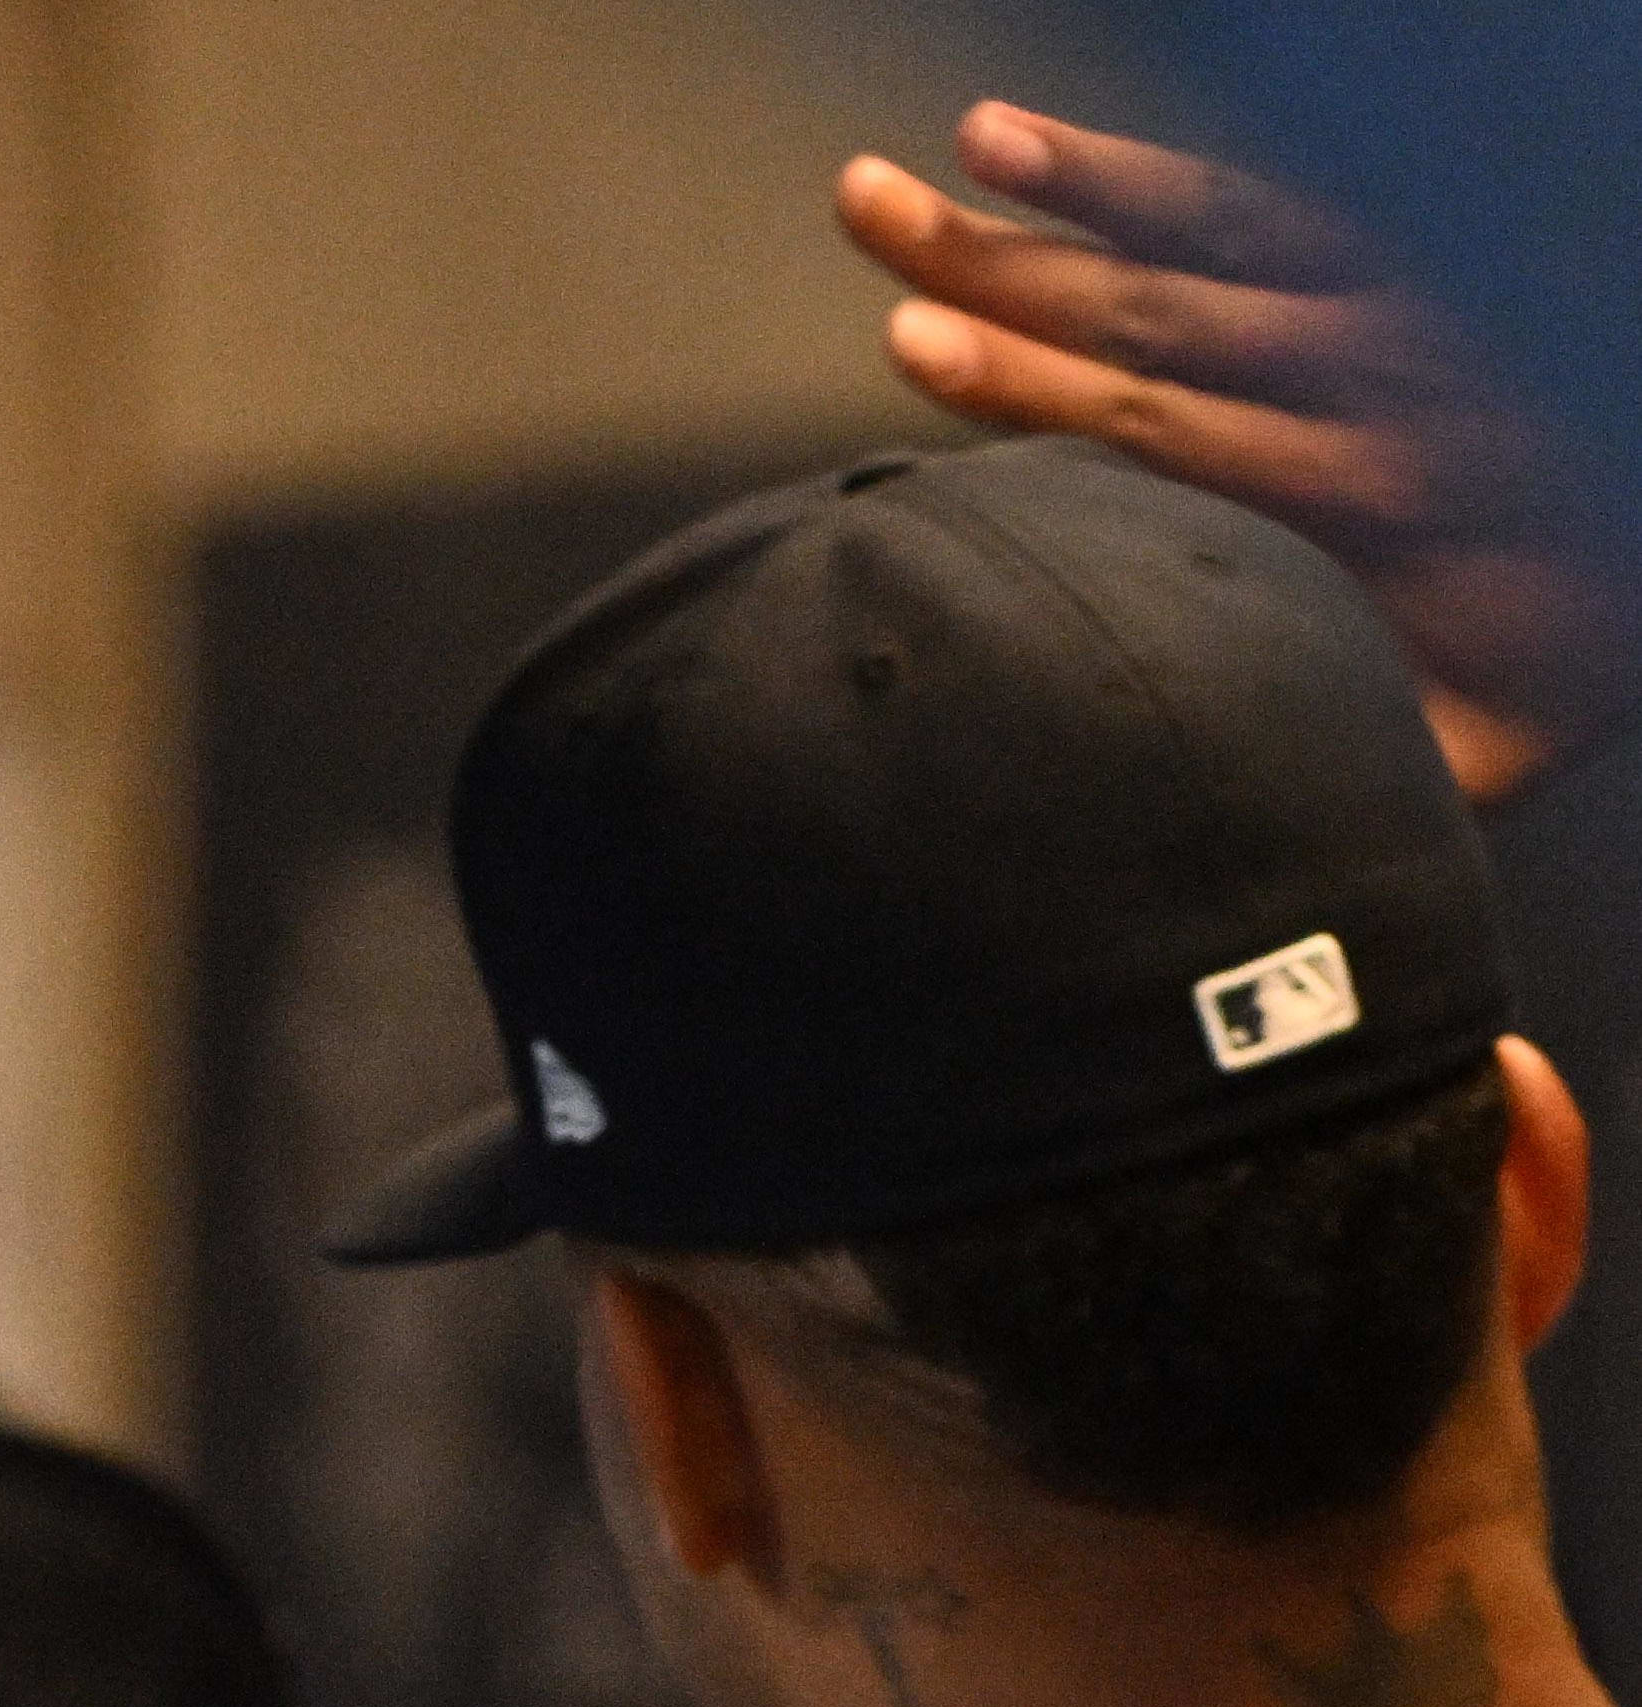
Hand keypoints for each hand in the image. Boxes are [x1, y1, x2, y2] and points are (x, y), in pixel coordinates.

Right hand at [841, 100, 1636, 802]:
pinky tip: (1028, 142)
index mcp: (1373, 509)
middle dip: (1001, 273)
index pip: (1174, 435)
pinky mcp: (1392, 261)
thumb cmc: (1552, 653)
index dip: (1032, 391)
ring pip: (1204, 244)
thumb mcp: (1482, 741)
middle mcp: (1377, 384)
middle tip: (872, 221)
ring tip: (939, 161)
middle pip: (1159, 319)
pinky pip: (1257, 205)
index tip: (909, 350)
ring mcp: (1389, 309)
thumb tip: (1215, 845)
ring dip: (1061, 198)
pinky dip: (1139, 174)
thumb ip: (1351, 768)